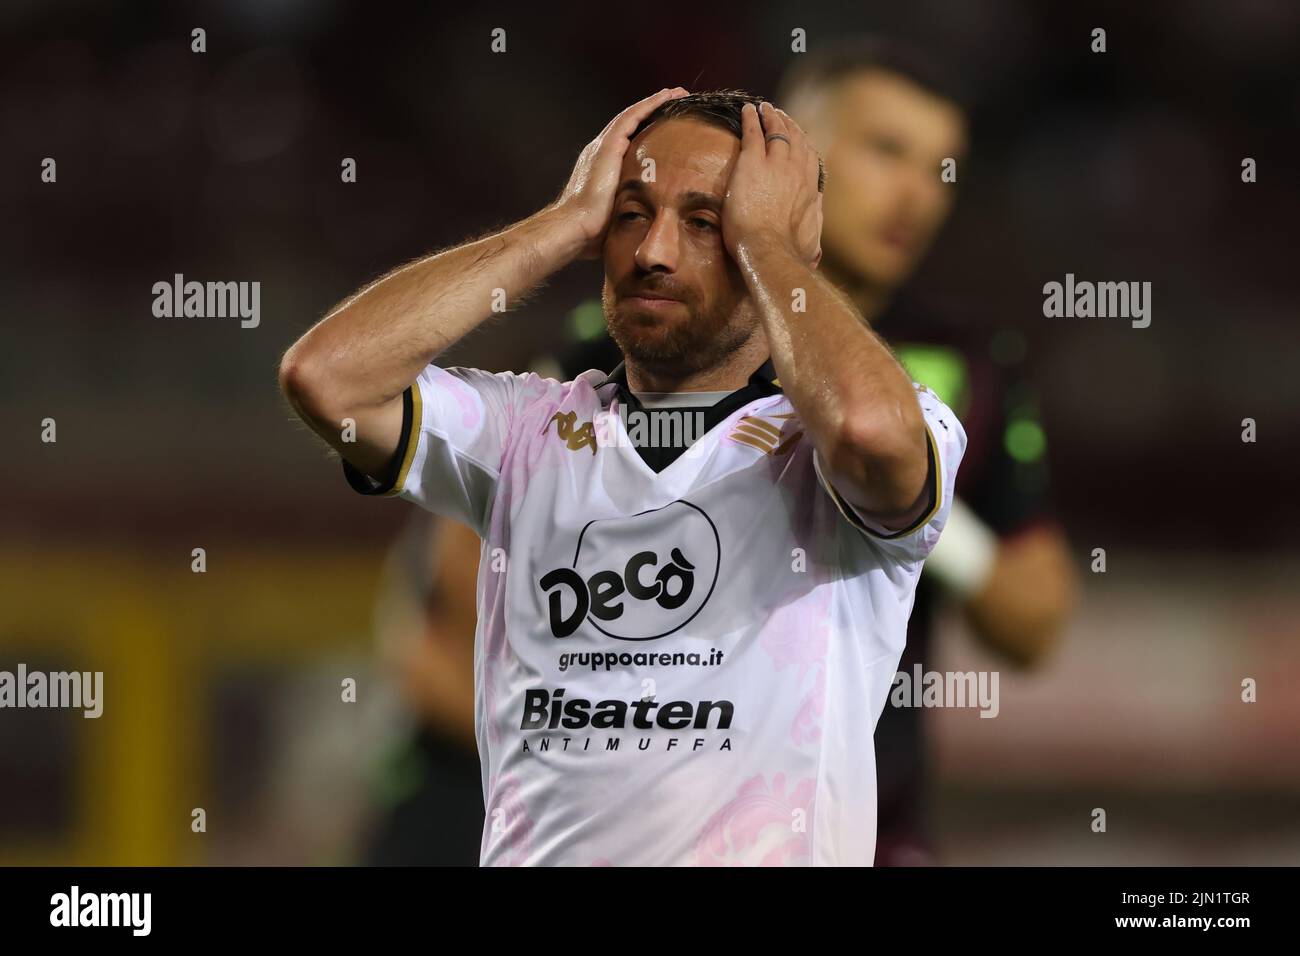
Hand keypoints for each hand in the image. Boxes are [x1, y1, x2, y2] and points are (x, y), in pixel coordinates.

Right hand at [552, 87, 688, 258]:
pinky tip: (667, 96)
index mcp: (601, 168)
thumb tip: (642, 226)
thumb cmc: (591, 232)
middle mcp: (599, 152)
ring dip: (655, 102)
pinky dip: (650, 105)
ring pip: (633, 115)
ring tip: (676, 93)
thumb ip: (625, 212)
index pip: (627, 143)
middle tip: (674, 101)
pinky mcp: (609, 146)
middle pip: (630, 124)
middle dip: (651, 112)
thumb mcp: (613, 217)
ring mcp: (603, 146)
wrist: (574, 228)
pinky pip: (633, 117)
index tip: (665, 126)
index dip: (645, 131)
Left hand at [721, 102, 822, 264]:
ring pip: (776, 131)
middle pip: (796, 139)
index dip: (803, 144)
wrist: (767, 247)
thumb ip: (811, 239)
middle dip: (789, 124)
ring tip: (765, 108)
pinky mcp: (753, 161)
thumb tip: (817, 253)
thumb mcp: (808, 243)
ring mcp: (776, 163)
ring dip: (771, 116)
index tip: (799, 137)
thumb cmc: (784, 251)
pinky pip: (754, 131)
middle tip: (780, 114)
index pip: (809, 158)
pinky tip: (748, 109)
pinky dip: (751, 118)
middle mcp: (796, 171)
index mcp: (809, 188)